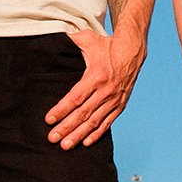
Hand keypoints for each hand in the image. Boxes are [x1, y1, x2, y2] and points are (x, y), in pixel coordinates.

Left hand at [45, 29, 144, 149]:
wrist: (132, 50)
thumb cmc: (106, 44)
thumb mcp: (88, 39)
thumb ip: (69, 40)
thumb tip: (52, 36)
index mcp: (96, 75)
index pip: (75, 97)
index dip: (61, 110)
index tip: (49, 120)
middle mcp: (106, 90)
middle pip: (83, 114)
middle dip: (66, 127)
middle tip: (52, 138)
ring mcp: (114, 99)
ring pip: (95, 122)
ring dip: (79, 135)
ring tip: (66, 145)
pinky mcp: (120, 104)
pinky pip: (108, 123)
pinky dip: (97, 134)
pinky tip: (86, 142)